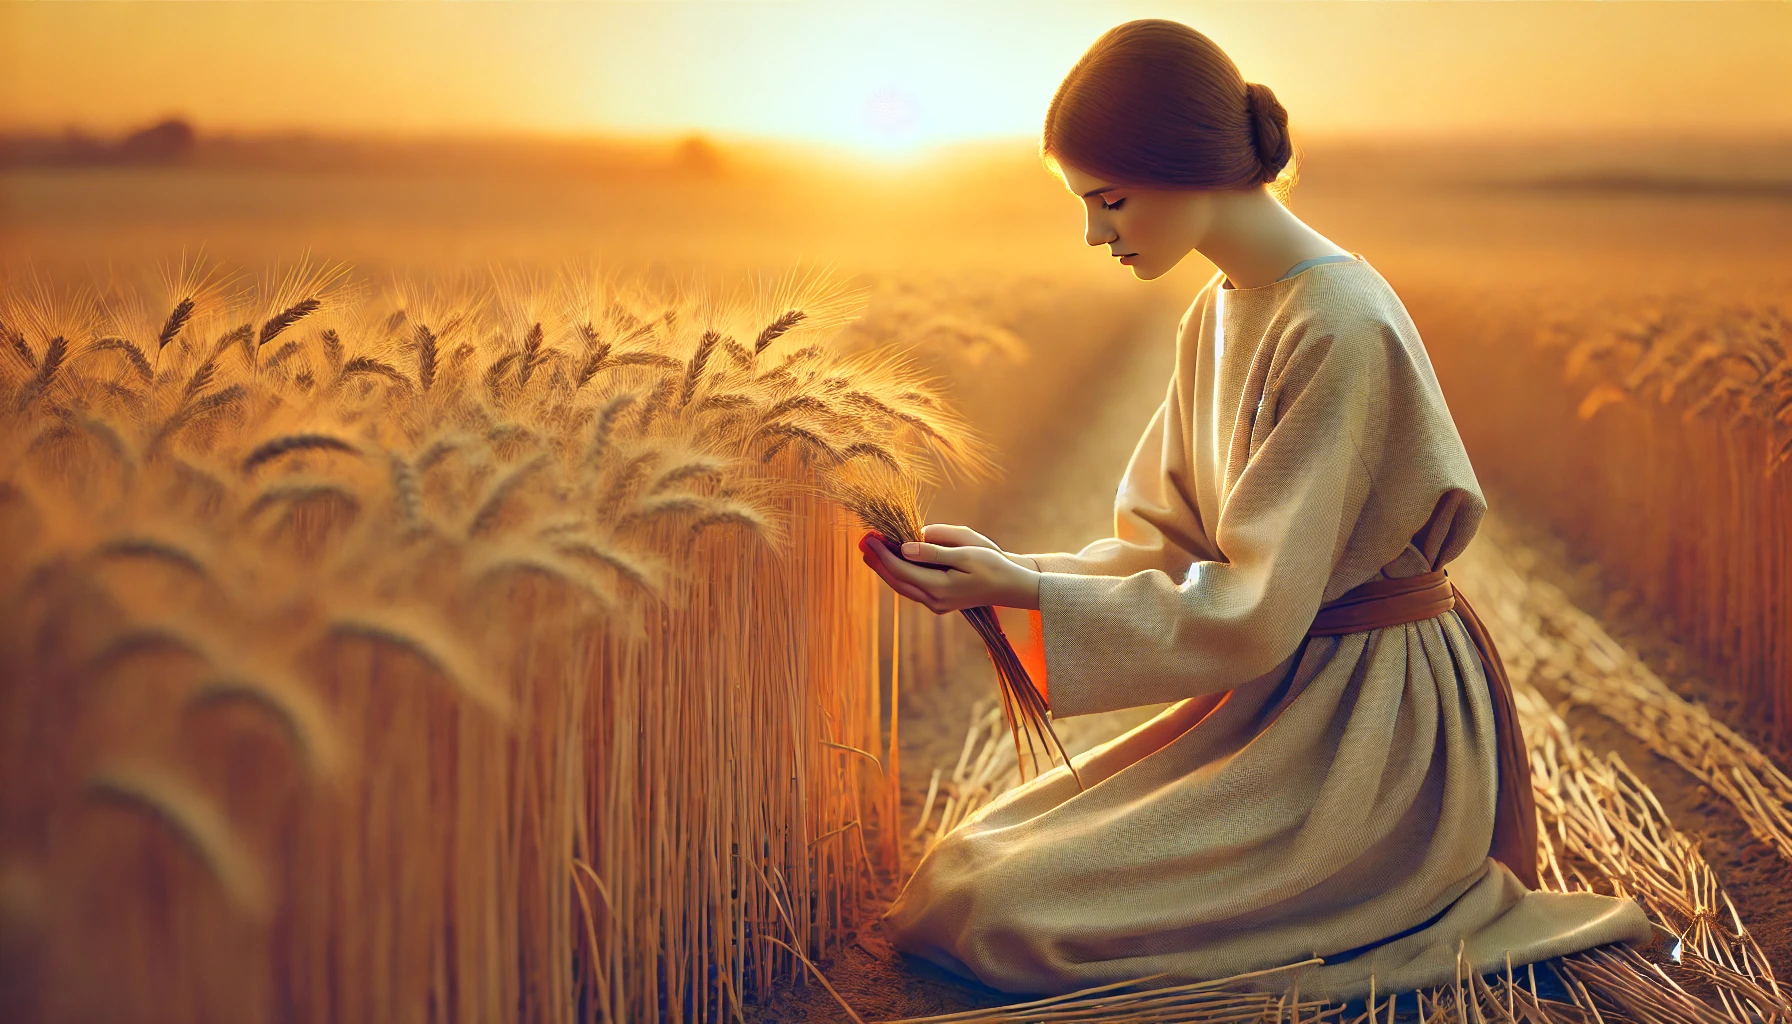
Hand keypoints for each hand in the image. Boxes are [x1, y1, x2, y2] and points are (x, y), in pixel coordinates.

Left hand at [857, 524, 1041, 612]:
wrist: (1013, 586)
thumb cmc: (993, 565)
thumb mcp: (966, 553)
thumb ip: (934, 551)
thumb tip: (905, 547)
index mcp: (939, 588)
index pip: (902, 570)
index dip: (883, 554)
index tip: (869, 537)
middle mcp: (934, 600)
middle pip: (897, 581)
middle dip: (878, 562)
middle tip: (862, 543)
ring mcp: (937, 604)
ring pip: (904, 586)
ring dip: (887, 569)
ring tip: (871, 552)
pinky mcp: (941, 601)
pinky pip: (913, 587)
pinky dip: (901, 574)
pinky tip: (894, 561)